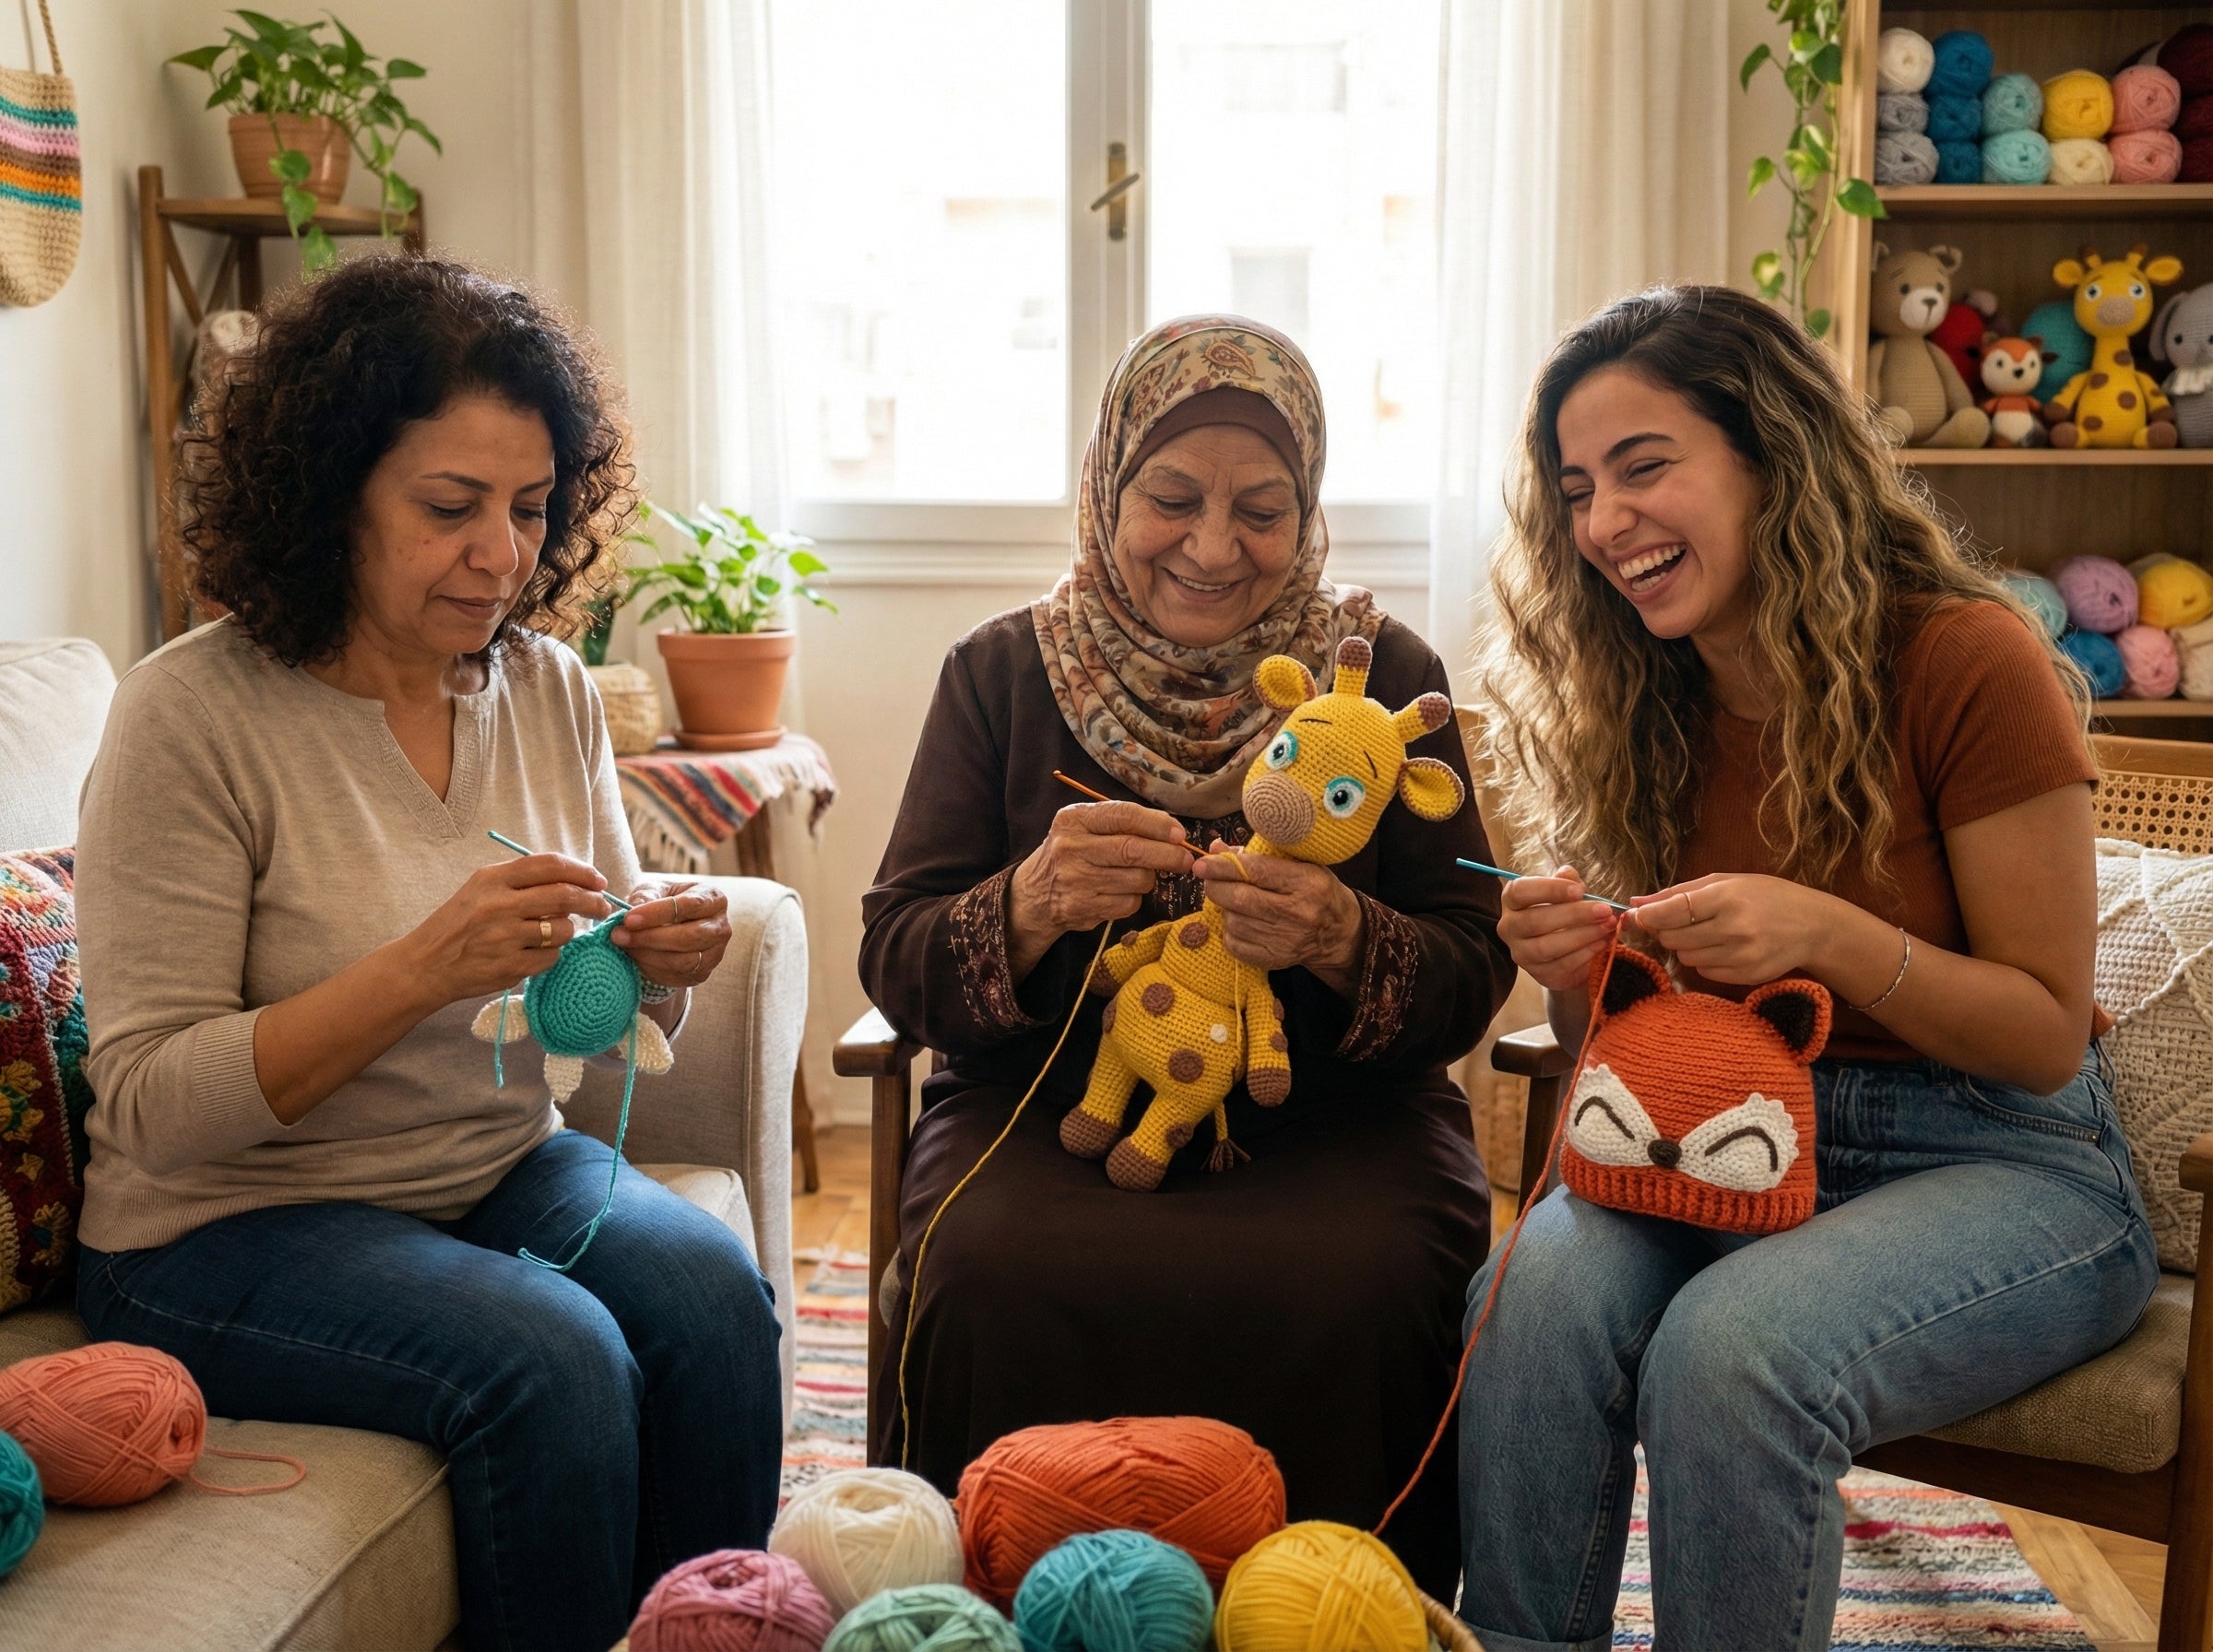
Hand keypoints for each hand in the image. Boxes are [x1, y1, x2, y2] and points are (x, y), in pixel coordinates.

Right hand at [404, 853, 612, 1007]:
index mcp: (492, 879)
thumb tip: (574, 879)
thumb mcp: (480, 890)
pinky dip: (551, 954)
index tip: (598, 880)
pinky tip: (534, 953)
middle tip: (602, 906)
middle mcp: (499, 905)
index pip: (550, 865)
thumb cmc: (458, 924)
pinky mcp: (510, 967)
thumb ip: (521, 882)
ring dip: (568, 930)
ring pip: (563, 929)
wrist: (426, 965)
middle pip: (564, 896)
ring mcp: (505, 937)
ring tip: (553, 932)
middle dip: (592, 900)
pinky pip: (551, 957)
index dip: (582, 871)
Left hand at [610, 878, 730, 991]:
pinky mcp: (702, 973)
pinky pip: (676, 976)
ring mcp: (715, 954)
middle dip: (650, 938)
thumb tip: (632, 912)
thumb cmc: (664, 901)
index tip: (628, 919)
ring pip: (683, 961)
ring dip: (648, 956)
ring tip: (623, 946)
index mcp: (713, 899)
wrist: (671, 925)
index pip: (690, 906)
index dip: (657, 913)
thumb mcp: (654, 890)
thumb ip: (645, 897)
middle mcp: (721, 927)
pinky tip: (634, 958)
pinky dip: (651, 969)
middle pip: (690, 937)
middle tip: (619, 936)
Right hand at [1009, 801, 1193, 974]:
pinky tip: (1121, 892)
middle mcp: (1071, 847)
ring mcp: (1076, 880)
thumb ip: (1122, 822)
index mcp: (1074, 819)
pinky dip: (1135, 898)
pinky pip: (1130, 903)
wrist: (1035, 894)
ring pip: (1137, 879)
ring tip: (1139, 874)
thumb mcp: (1085, 826)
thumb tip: (1172, 831)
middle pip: (1133, 850)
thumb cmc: (1072, 852)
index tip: (1179, 833)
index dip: (1157, 824)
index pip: (1124, 816)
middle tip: (1185, 858)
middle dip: (1168, 855)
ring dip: (1149, 878)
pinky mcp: (1083, 908)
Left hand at [1193, 842, 1363, 987]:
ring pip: (1234, 921)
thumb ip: (1257, 855)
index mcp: (1307, 882)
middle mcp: (1299, 913)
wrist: (1338, 932)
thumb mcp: (1298, 864)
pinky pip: (1235, 944)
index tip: (1203, 863)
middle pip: (1240, 898)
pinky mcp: (1276, 959)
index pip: (1256, 871)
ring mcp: (1286, 940)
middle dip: (1216, 886)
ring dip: (1224, 908)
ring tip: (1233, 900)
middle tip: (1211, 879)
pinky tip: (1240, 920)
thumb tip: (1216, 850)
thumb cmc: (1314, 889)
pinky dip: (1229, 930)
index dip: (1223, 866)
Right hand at [1496, 864, 1619, 993]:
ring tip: (1607, 926)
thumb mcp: (1566, 892)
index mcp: (1512, 901)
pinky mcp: (1539, 974)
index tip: (1579, 890)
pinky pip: (1561, 966)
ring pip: (1546, 947)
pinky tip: (1602, 942)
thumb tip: (1568, 873)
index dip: (1549, 890)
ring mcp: (1521, 954)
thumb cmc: (1563, 913)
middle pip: (1535, 921)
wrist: (1566, 950)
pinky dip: (1585, 954)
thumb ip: (1567, 881)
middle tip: (1604, 909)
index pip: (1520, 891)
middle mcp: (1509, 928)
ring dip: (1582, 935)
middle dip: (1574, 915)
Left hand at [1628, 873, 1837, 985]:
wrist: (1812, 925)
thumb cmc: (1766, 896)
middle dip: (1668, 931)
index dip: (1648, 917)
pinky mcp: (1745, 976)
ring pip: (1685, 958)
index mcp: (1726, 898)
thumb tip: (1635, 903)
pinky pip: (1704, 972)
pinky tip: (1724, 948)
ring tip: (1710, 933)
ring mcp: (1741, 956)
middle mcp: (1733, 928)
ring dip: (1687, 946)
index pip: (1671, 911)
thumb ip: (1678, 892)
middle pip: (1672, 939)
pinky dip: (1705, 961)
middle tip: (1683, 922)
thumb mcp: (1725, 882)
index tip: (1638, 916)